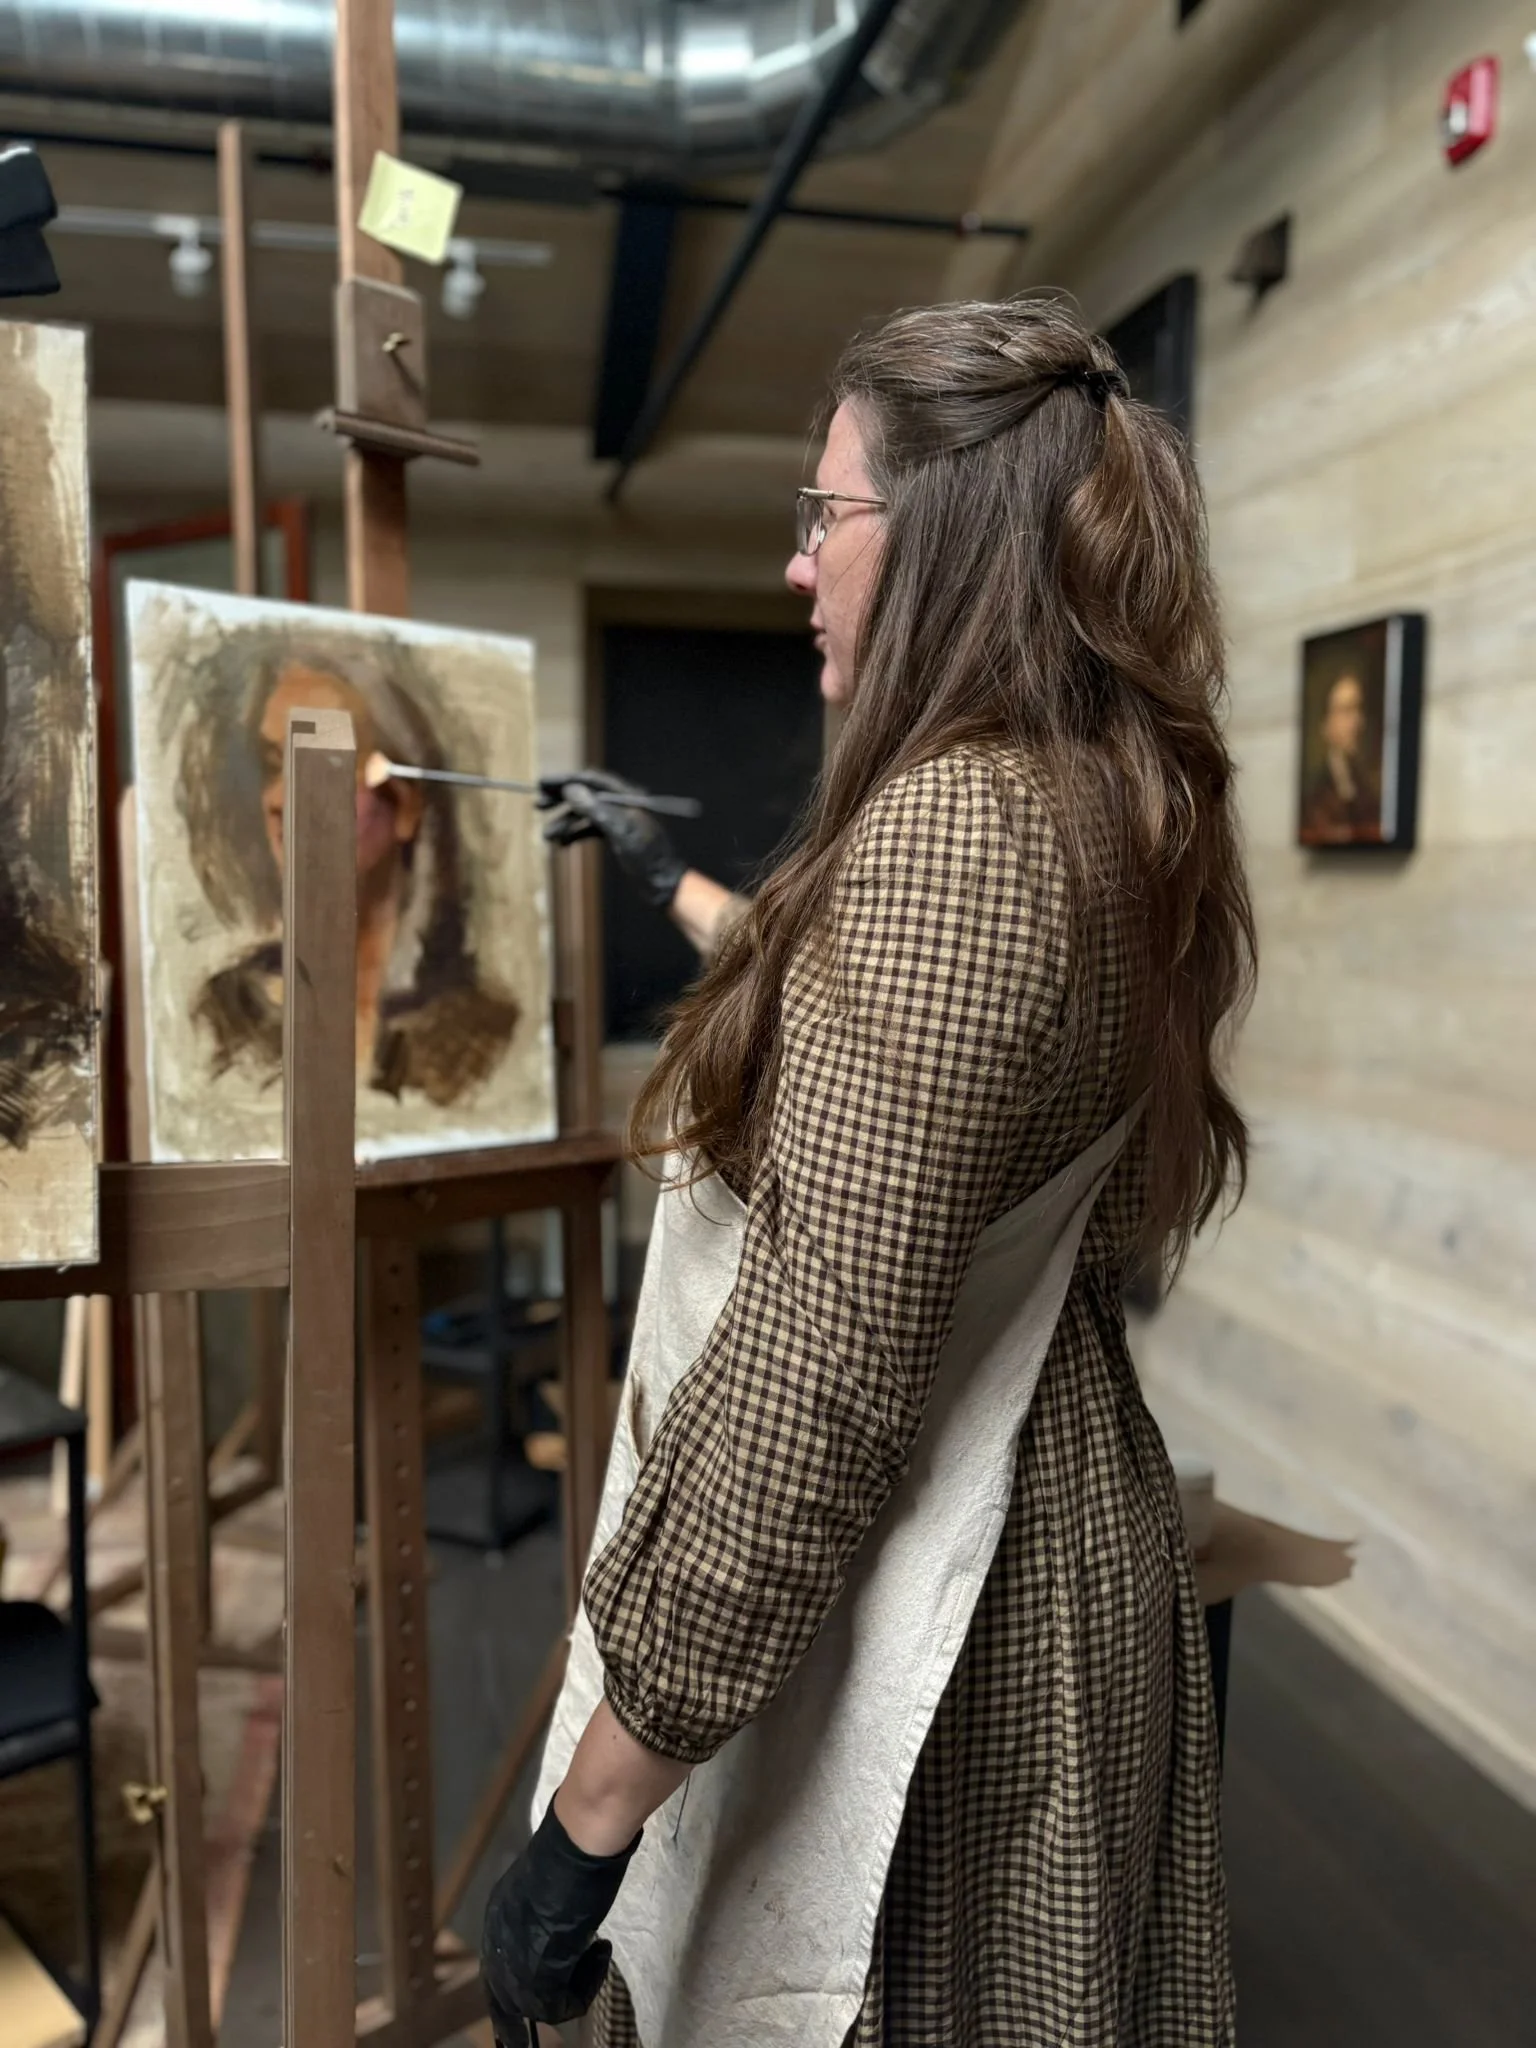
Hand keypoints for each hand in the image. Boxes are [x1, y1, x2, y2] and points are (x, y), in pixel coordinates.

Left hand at [480, 1803, 638, 2040]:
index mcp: (498, 1915)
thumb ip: (547, 1910)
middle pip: (505, 1996)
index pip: (499, 1963)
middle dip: (540, 1998)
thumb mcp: (552, 1885)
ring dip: (569, 1990)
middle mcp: (498, 1941)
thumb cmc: (572, 1849)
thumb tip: (562, 1919)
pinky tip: (602, 1952)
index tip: (558, 1970)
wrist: (578, 1842)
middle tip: (574, 1990)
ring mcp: (514, 1960)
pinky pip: (558, 2006)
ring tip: (596, 1957)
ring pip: (534, 2005)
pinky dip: (585, 1989)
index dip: (525, 1974)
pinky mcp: (537, 1975)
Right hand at [539, 769, 687, 910]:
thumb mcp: (621, 831)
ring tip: (547, 836)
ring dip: (565, 823)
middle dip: (561, 800)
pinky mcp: (616, 837)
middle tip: (538, 805)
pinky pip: (590, 830)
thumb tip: (571, 790)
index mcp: (626, 797)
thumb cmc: (648, 857)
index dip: (566, 780)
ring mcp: (618, 821)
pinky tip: (561, 845)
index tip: (542, 783)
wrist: (664, 884)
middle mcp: (621, 805)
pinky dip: (575, 835)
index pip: (591, 780)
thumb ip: (596, 809)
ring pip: (585, 815)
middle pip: (586, 795)